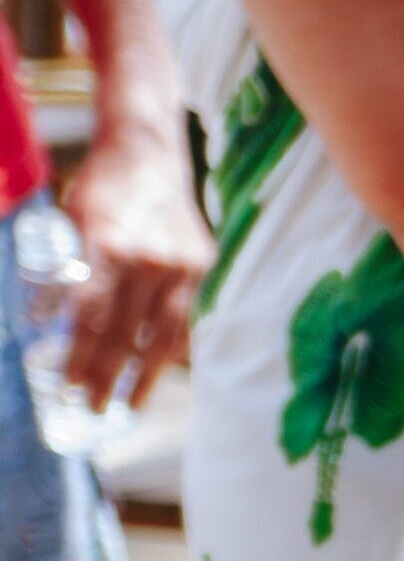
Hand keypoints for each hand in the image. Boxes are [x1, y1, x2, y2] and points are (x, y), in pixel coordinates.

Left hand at [58, 115, 209, 402]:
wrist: (149, 154)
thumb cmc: (101, 187)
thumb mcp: (70, 223)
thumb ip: (63, 272)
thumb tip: (44, 323)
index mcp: (111, 247)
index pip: (90, 318)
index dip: (79, 356)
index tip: (69, 386)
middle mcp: (151, 262)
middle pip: (125, 335)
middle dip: (106, 376)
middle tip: (92, 406)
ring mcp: (183, 267)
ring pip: (163, 336)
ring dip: (144, 374)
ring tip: (128, 403)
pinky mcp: (203, 267)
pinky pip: (185, 319)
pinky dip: (170, 347)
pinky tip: (155, 367)